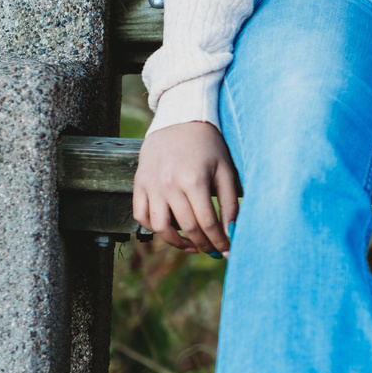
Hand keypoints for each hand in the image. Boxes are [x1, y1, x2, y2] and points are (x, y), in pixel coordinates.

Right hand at [133, 121, 240, 252]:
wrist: (179, 121)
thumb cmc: (208, 145)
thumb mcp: (225, 169)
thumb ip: (230, 201)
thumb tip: (232, 230)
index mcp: (194, 181)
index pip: (208, 223)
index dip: (219, 241)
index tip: (228, 251)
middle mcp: (169, 186)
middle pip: (187, 228)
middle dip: (204, 244)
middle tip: (215, 251)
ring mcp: (151, 186)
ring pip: (160, 228)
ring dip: (178, 243)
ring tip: (194, 246)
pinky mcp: (139, 185)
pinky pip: (141, 216)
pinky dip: (154, 229)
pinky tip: (171, 230)